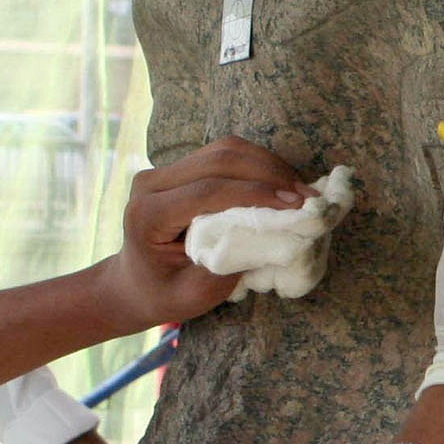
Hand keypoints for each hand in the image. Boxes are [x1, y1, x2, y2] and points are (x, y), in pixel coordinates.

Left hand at [98, 136, 319, 327]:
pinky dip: (259, 164)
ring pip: (225, 150)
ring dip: (268, 165)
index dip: (256, 193)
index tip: (296, 205)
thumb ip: (231, 263)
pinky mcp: (180, 167)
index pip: (208, 191)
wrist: (136, 283)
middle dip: (270, 174)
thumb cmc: (165, 294)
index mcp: (148, 214)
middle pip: (219, 160)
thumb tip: (278, 236)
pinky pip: (225, 154)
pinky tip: (281, 183)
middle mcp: (151, 183)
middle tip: (308, 196)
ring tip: (300, 189)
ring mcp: (164, 171)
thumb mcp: (196, 294)